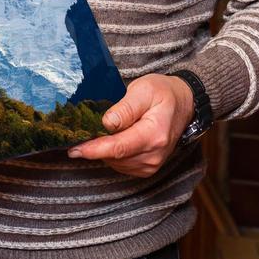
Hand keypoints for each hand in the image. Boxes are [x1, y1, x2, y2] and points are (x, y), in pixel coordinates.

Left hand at [66, 74, 194, 177]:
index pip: (119, 148)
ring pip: (116, 163)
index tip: (74, 149)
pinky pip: (121, 165)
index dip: (94, 149)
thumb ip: (125, 108)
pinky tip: (112, 140)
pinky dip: (112, 155)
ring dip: (103, 151)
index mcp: (154, 135)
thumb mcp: (144, 90)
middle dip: (95, 147)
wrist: (183, 104)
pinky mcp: (147, 168)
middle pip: (115, 157)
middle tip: (80, 132)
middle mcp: (154, 155)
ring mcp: (152, 164)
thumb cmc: (163, 93)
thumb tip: (107, 123)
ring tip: (99, 132)